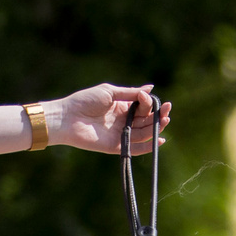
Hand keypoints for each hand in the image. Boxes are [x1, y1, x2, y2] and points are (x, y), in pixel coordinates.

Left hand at [52, 83, 171, 153]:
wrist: (68, 117)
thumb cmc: (85, 101)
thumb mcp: (110, 92)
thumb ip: (131, 93)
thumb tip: (151, 88)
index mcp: (121, 107)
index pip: (142, 107)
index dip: (150, 104)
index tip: (151, 99)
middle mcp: (122, 121)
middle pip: (146, 120)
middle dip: (158, 116)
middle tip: (167, 110)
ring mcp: (119, 134)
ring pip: (143, 133)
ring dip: (156, 128)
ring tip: (165, 121)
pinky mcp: (115, 146)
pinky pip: (135, 148)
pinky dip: (148, 146)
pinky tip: (160, 140)